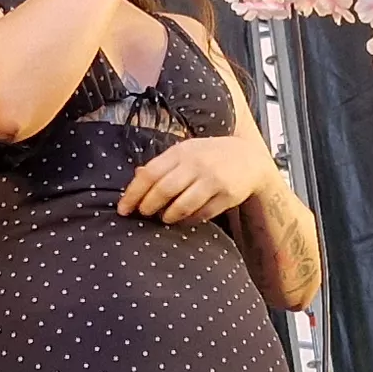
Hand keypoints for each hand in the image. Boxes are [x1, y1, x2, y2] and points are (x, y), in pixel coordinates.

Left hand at [120, 133, 283, 226]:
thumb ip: (162, 164)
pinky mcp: (227, 195)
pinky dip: (189, 220)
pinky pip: (202, 214)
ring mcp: (214, 180)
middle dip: (148, 206)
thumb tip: (136, 175)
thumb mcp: (186, 152)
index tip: (123, 209)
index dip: (133, 193)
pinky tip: (184, 218)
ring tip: (163, 217)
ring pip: (183, 205)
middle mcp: (197, 164)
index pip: (150, 173)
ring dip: (168, 216)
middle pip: (164, 190)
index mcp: (182, 151)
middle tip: (143, 214)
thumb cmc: (209, 155)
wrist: (248, 158)